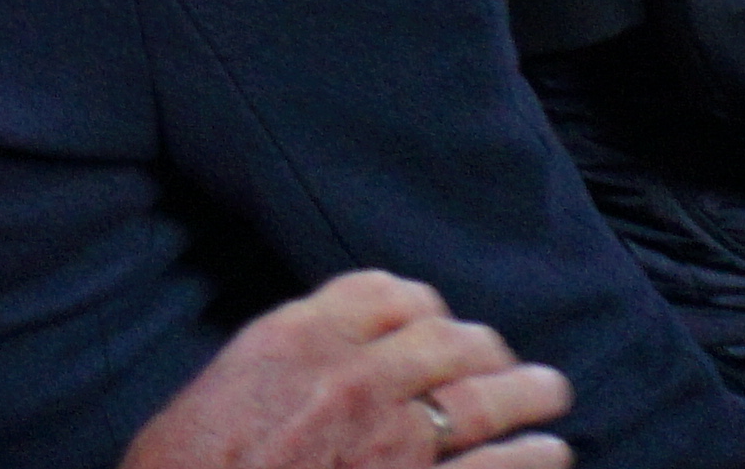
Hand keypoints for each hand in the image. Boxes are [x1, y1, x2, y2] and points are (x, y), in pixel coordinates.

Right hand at [122, 275, 569, 468]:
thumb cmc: (194, 464)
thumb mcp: (226, 386)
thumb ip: (286, 363)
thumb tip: (333, 358)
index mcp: (297, 339)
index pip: (385, 292)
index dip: (420, 304)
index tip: (432, 320)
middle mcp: (354, 378)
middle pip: (447, 338)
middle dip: (484, 345)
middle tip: (502, 356)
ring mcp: (395, 440)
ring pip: (486, 397)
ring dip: (528, 391)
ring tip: (550, 392)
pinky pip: (497, 468)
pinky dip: (533, 457)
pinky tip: (550, 452)